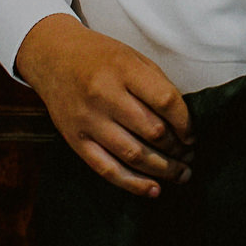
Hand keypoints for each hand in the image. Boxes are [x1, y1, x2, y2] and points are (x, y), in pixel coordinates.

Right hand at [15, 14, 194, 197]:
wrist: (53, 57)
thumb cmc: (99, 57)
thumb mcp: (132, 57)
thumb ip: (157, 85)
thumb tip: (182, 122)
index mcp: (123, 69)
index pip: (165, 101)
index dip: (185, 123)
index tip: (192, 134)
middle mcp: (104, 95)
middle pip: (152, 130)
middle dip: (178, 149)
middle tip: (190, 157)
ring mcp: (88, 120)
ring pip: (133, 154)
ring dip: (163, 169)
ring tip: (181, 174)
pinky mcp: (75, 140)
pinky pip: (107, 169)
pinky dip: (133, 183)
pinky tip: (154, 189)